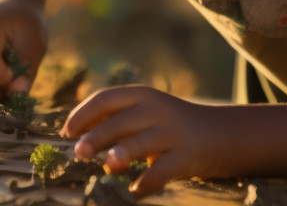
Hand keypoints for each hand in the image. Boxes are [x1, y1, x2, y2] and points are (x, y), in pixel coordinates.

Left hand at [62, 86, 224, 196]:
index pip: (106, 98)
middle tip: (78, 152)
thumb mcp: (145, 113)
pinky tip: (135, 191)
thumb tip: (79, 139)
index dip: (83, 114)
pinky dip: (148, 182)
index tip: (67, 132)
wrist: (219, 134)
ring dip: (123, 153)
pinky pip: (164, 170)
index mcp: (141, 95)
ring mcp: (173, 132)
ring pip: (142, 142)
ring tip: (109, 165)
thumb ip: (116, 122)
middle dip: (97, 136)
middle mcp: (156, 109)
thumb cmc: (168, 126)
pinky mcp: (187, 155)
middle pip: (120, 121)